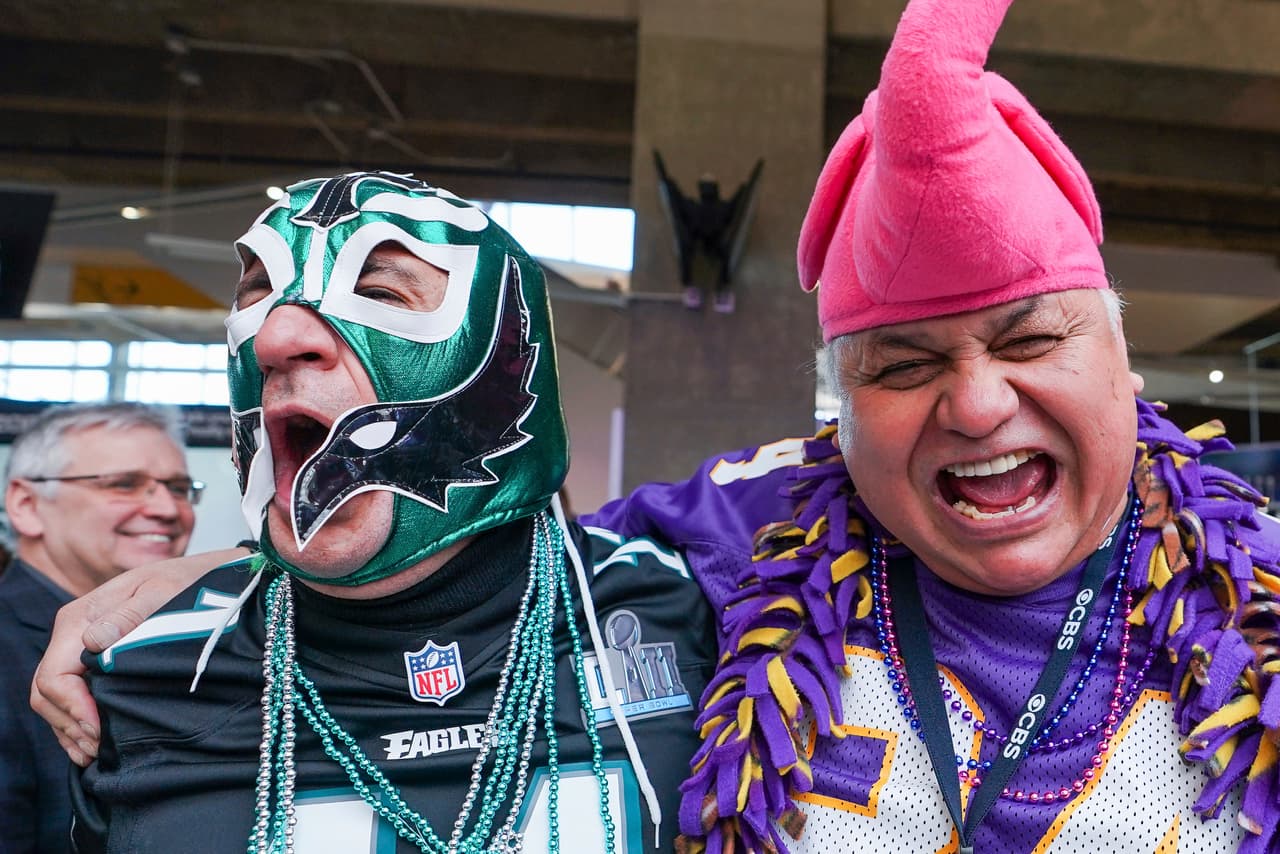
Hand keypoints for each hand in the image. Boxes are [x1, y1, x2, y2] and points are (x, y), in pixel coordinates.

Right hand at [30, 546, 250, 765]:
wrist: (201, 577)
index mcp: (80, 619)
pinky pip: (68, 696)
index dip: (72, 708)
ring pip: (52, 698)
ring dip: (69, 728)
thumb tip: (93, 642)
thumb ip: (129, 616)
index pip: (54, 676)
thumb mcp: (162, 594)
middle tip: (98, 748)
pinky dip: (74, 722)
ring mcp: (78, 647)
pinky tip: (90, 743)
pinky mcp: (91, 659)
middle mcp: (72, 633)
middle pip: (46, 691)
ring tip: (94, 753)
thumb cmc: (184, 584)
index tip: (99, 728)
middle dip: (69, 723)